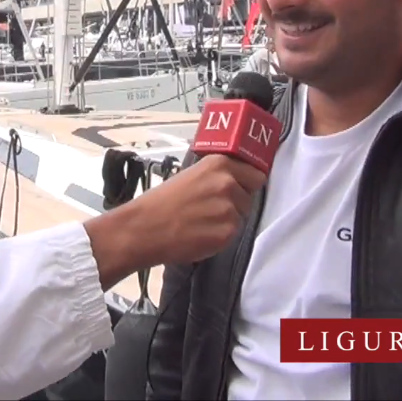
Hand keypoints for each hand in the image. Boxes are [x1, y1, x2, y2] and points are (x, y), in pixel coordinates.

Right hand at [85, 155, 266, 288]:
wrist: (145, 228)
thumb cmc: (161, 202)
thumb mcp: (190, 175)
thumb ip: (216, 175)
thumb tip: (235, 178)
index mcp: (219, 164)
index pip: (256, 174)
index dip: (246, 184)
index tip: (238, 189)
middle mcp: (228, 183)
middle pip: (249, 197)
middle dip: (236, 204)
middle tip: (211, 209)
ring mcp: (229, 209)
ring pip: (241, 217)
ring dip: (227, 221)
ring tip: (202, 222)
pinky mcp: (227, 233)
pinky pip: (232, 234)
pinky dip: (220, 237)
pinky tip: (200, 234)